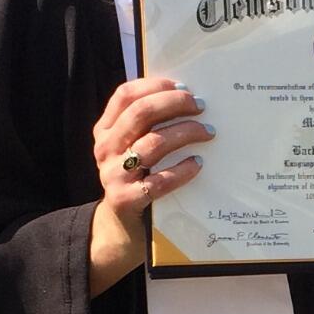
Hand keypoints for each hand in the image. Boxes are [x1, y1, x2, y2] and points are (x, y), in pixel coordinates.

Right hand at [88, 77, 213, 293]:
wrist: (120, 227)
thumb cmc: (135, 180)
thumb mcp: (131, 149)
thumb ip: (147, 126)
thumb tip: (186, 98)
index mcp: (105, 130)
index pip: (125, 96)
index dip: (155, 86)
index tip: (183, 86)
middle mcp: (105, 149)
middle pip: (140, 114)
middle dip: (174, 104)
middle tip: (200, 106)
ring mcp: (113, 174)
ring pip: (153, 143)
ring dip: (185, 133)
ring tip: (208, 132)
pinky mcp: (126, 199)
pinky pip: (159, 181)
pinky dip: (182, 170)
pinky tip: (198, 164)